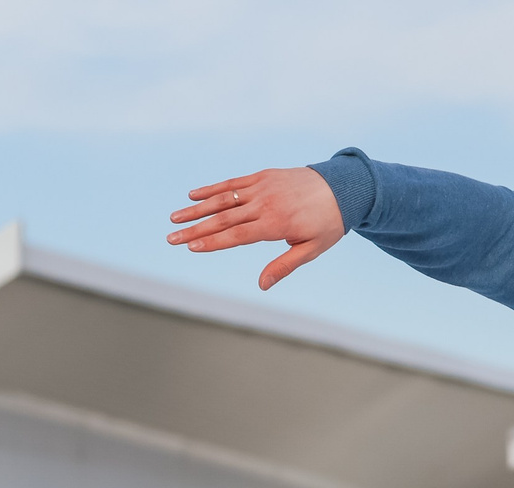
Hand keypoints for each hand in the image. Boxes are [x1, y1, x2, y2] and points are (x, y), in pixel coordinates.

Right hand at [168, 166, 346, 289]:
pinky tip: (193, 195)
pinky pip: (232, 183)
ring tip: (175, 218)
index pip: (237, 235)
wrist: (342, 188)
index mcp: (276, 224)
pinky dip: (212, 189)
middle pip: (223, 218)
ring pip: (223, 199)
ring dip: (196, 209)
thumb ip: (284, 266)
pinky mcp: (262, 176)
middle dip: (195, 229)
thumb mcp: (311, 250)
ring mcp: (261, 187)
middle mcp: (264, 203)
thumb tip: (262, 285)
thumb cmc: (327, 224)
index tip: (191, 247)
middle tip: (171, 238)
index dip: (212, 242)